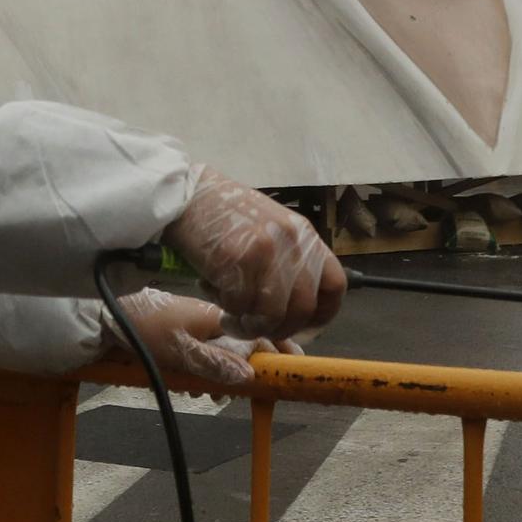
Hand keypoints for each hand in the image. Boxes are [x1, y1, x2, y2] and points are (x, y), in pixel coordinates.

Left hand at [114, 287, 300, 390]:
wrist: (109, 316)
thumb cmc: (145, 330)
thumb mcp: (180, 352)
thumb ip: (215, 363)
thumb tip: (249, 375)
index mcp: (219, 318)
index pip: (260, 335)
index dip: (276, 354)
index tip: (287, 373)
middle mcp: (215, 319)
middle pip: (246, 346)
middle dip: (244, 372)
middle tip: (229, 396)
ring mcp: (201, 325)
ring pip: (226, 353)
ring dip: (221, 376)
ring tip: (206, 394)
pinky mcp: (189, 332)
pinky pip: (208, 353)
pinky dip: (205, 370)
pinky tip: (190, 384)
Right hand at [165, 167, 345, 336]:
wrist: (187, 193)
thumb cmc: (225, 216)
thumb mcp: (271, 231)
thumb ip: (288, 263)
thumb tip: (295, 309)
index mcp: (305, 235)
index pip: (334, 285)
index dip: (322, 314)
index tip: (302, 326)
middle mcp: (292, 242)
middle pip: (303, 308)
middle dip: (279, 329)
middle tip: (256, 328)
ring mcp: (266, 250)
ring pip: (272, 314)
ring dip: (249, 325)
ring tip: (230, 316)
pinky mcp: (237, 259)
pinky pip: (239, 305)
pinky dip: (226, 308)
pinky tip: (212, 291)